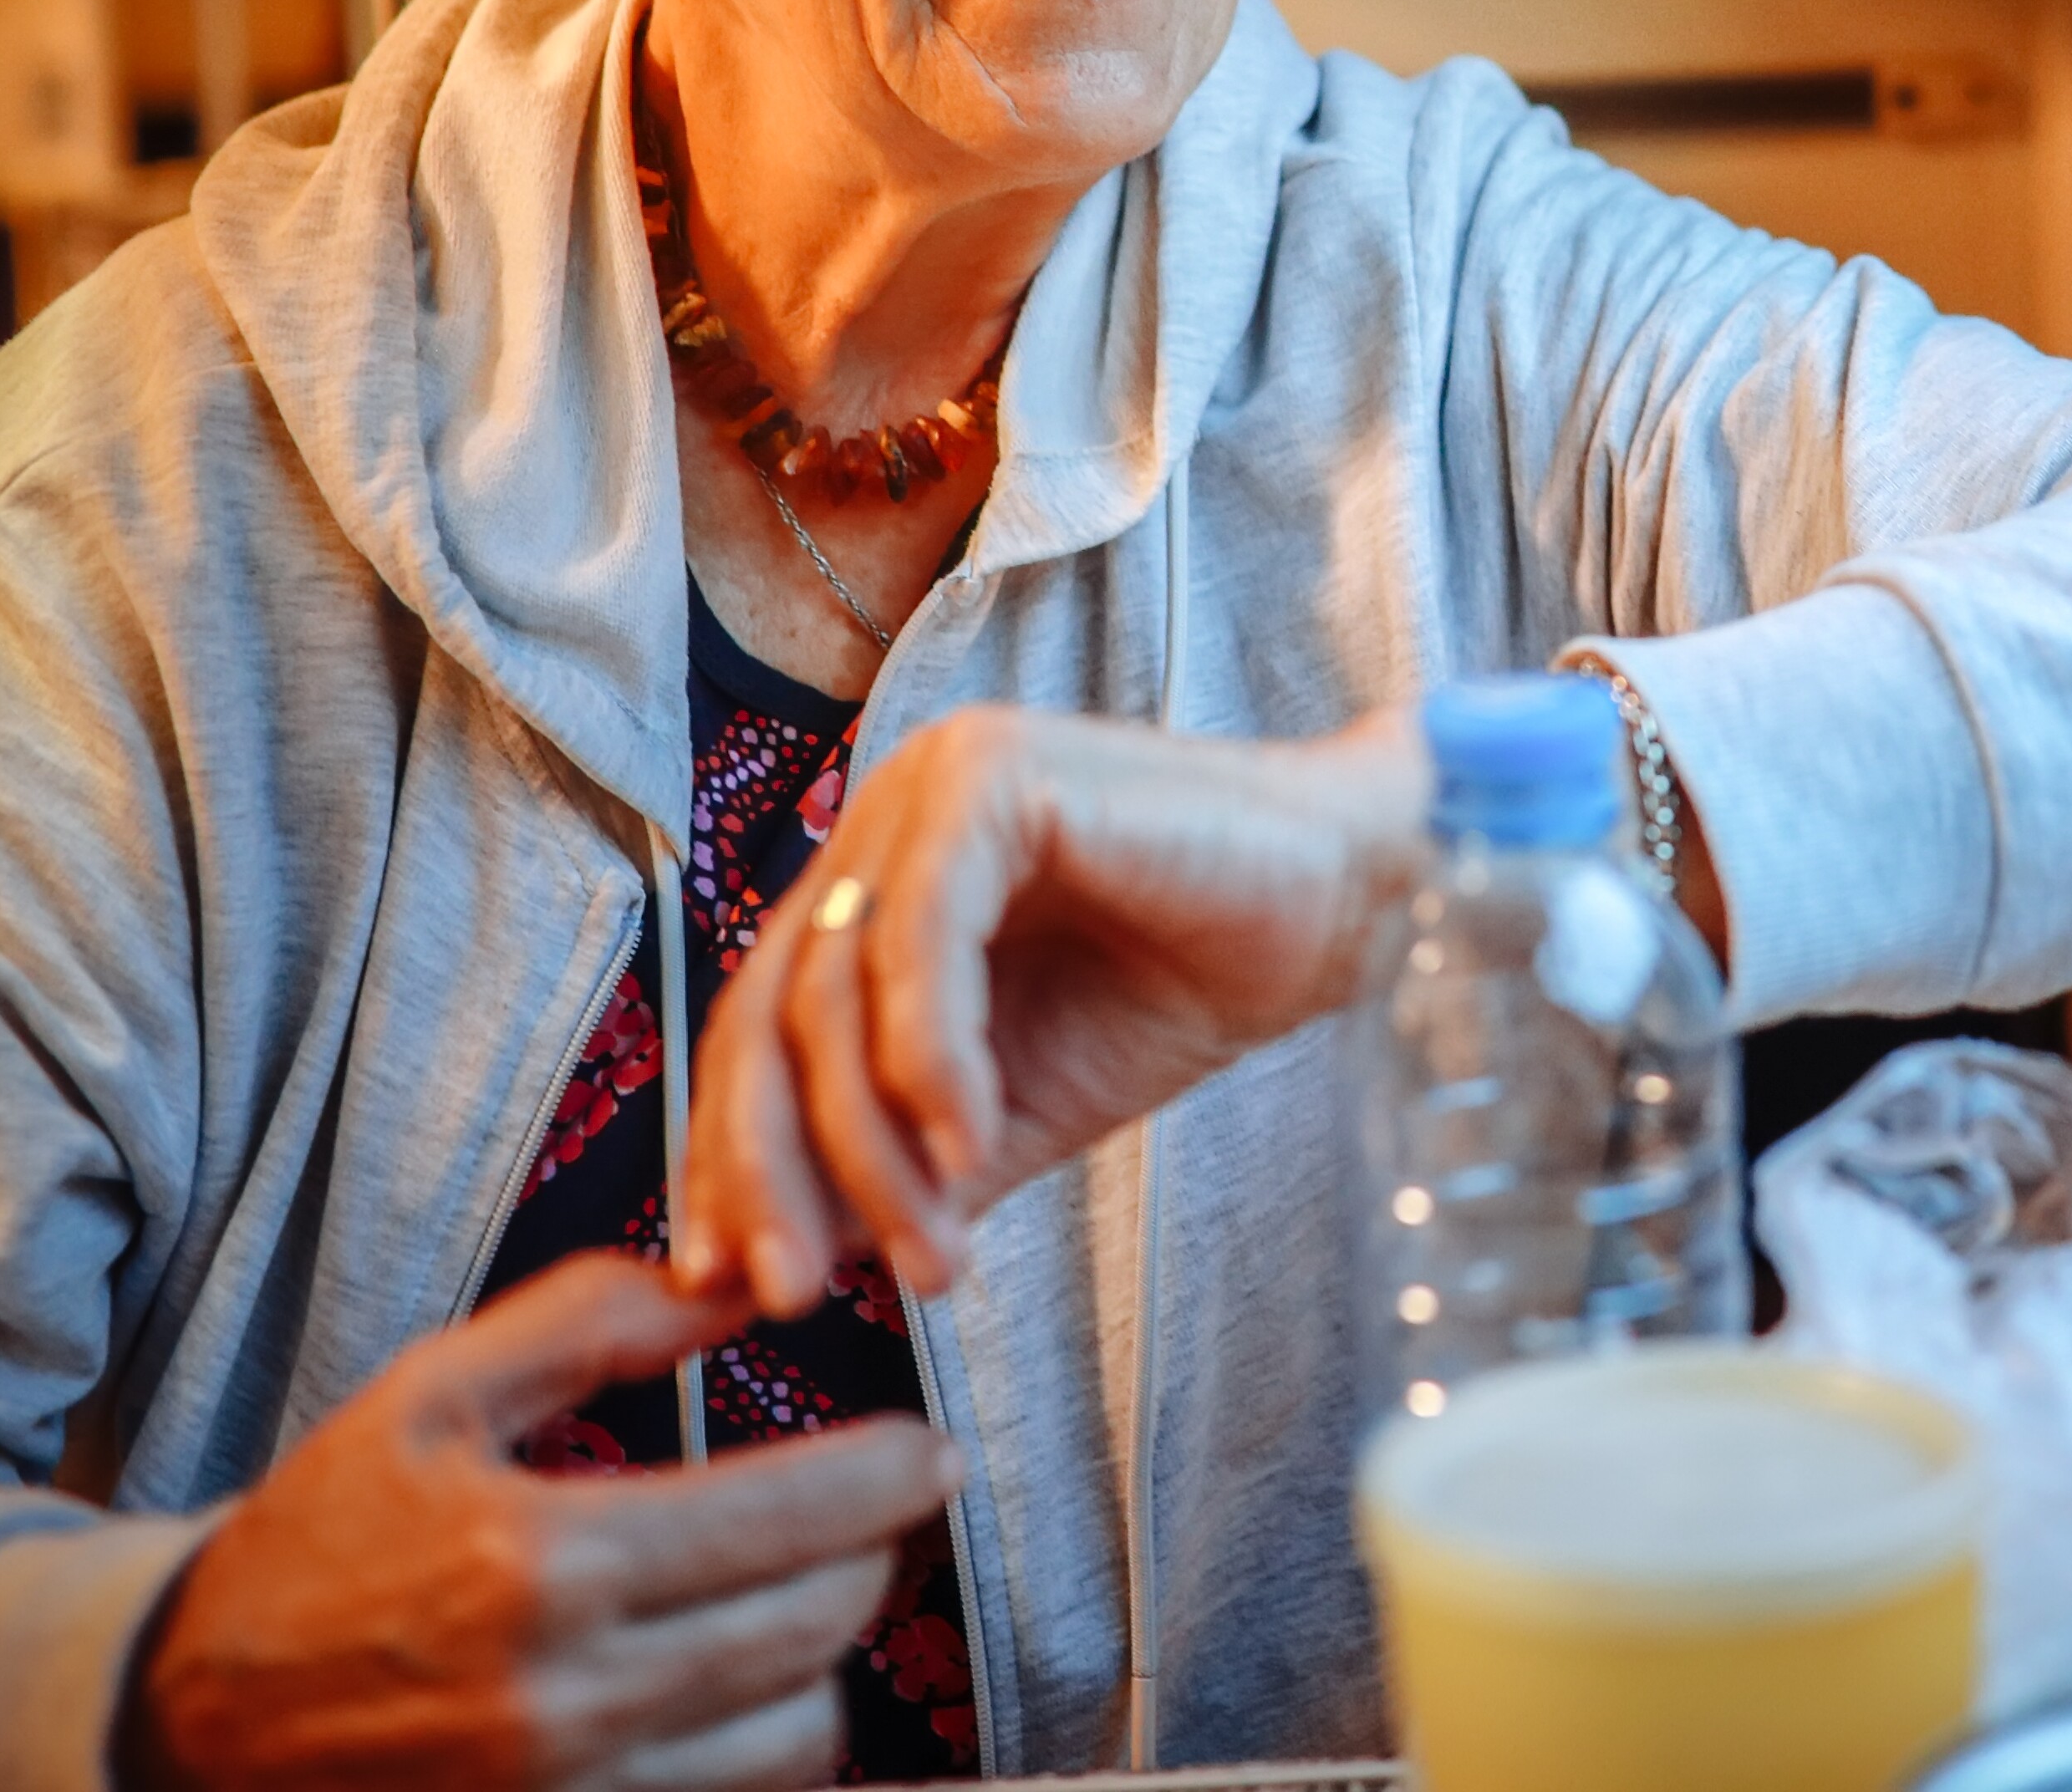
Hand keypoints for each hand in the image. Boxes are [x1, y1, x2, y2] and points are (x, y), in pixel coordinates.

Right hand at [118, 1252, 961, 1790]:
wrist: (188, 1712)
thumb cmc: (319, 1538)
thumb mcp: (431, 1393)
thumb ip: (590, 1321)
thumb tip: (733, 1289)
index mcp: (539, 1563)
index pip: (790, 1517)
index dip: (890, 1477)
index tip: (928, 1451)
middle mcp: (564, 1696)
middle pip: (816, 1626)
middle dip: (871, 1557)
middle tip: (873, 1515)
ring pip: (795, 1736)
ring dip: (822, 1662)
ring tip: (801, 1601)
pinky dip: (764, 1747)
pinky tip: (741, 1688)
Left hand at [680, 704, 1427, 1316]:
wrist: (1345, 913)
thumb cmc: (1185, 990)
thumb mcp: (1013, 1111)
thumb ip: (904, 1169)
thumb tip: (783, 1273)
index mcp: (874, 882)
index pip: (759, 1030)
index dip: (730, 1159)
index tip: (726, 1285)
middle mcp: (883, 817)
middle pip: (770, 1012)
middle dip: (770, 1168)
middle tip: (791, 1294)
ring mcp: (930, 783)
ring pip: (837, 990)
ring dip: (871, 1147)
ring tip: (932, 1253)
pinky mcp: (993, 777)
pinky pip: (922, 940)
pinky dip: (932, 1062)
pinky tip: (973, 1152)